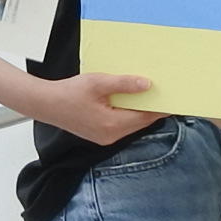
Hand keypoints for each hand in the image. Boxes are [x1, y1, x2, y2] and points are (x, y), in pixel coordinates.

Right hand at [31, 71, 159, 147]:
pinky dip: (128, 113)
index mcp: (113, 125)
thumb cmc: (69, 92)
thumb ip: (124, 84)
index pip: (146, 117)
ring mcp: (105, 137)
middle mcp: (111, 135)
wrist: (45, 104)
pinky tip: (130, 100)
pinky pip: (121, 124)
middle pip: (141, 122)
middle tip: (165, 93)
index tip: (175, 98)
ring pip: (131, 124)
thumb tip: (148, 85)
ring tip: (150, 94)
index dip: (162, 107)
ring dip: (140, 110)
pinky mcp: (100, 134)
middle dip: (153, 108)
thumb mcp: (98, 82)